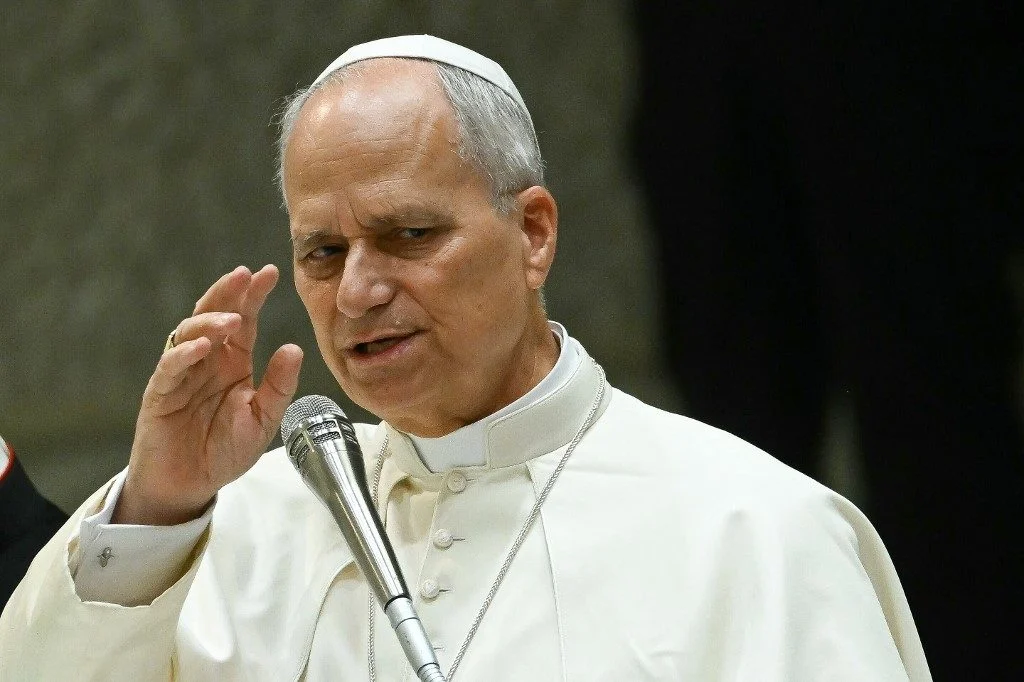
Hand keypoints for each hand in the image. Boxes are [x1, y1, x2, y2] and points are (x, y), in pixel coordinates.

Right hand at [113, 265, 302, 524]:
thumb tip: (294, 348)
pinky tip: (202, 346)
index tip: (270, 273)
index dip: (254, 295)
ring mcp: (182, 374)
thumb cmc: (224, 450)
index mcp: (234, 362)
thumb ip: (279, 386)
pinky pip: (170, 368)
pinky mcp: (160, 394)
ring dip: (209, 323)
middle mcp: (207, 361)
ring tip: (232, 320)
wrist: (190, 486)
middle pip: (213, 315)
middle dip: (228, 293)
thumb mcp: (264, 419)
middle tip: (245, 275)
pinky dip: (184, 354)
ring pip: (188, 333)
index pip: (244, 320)